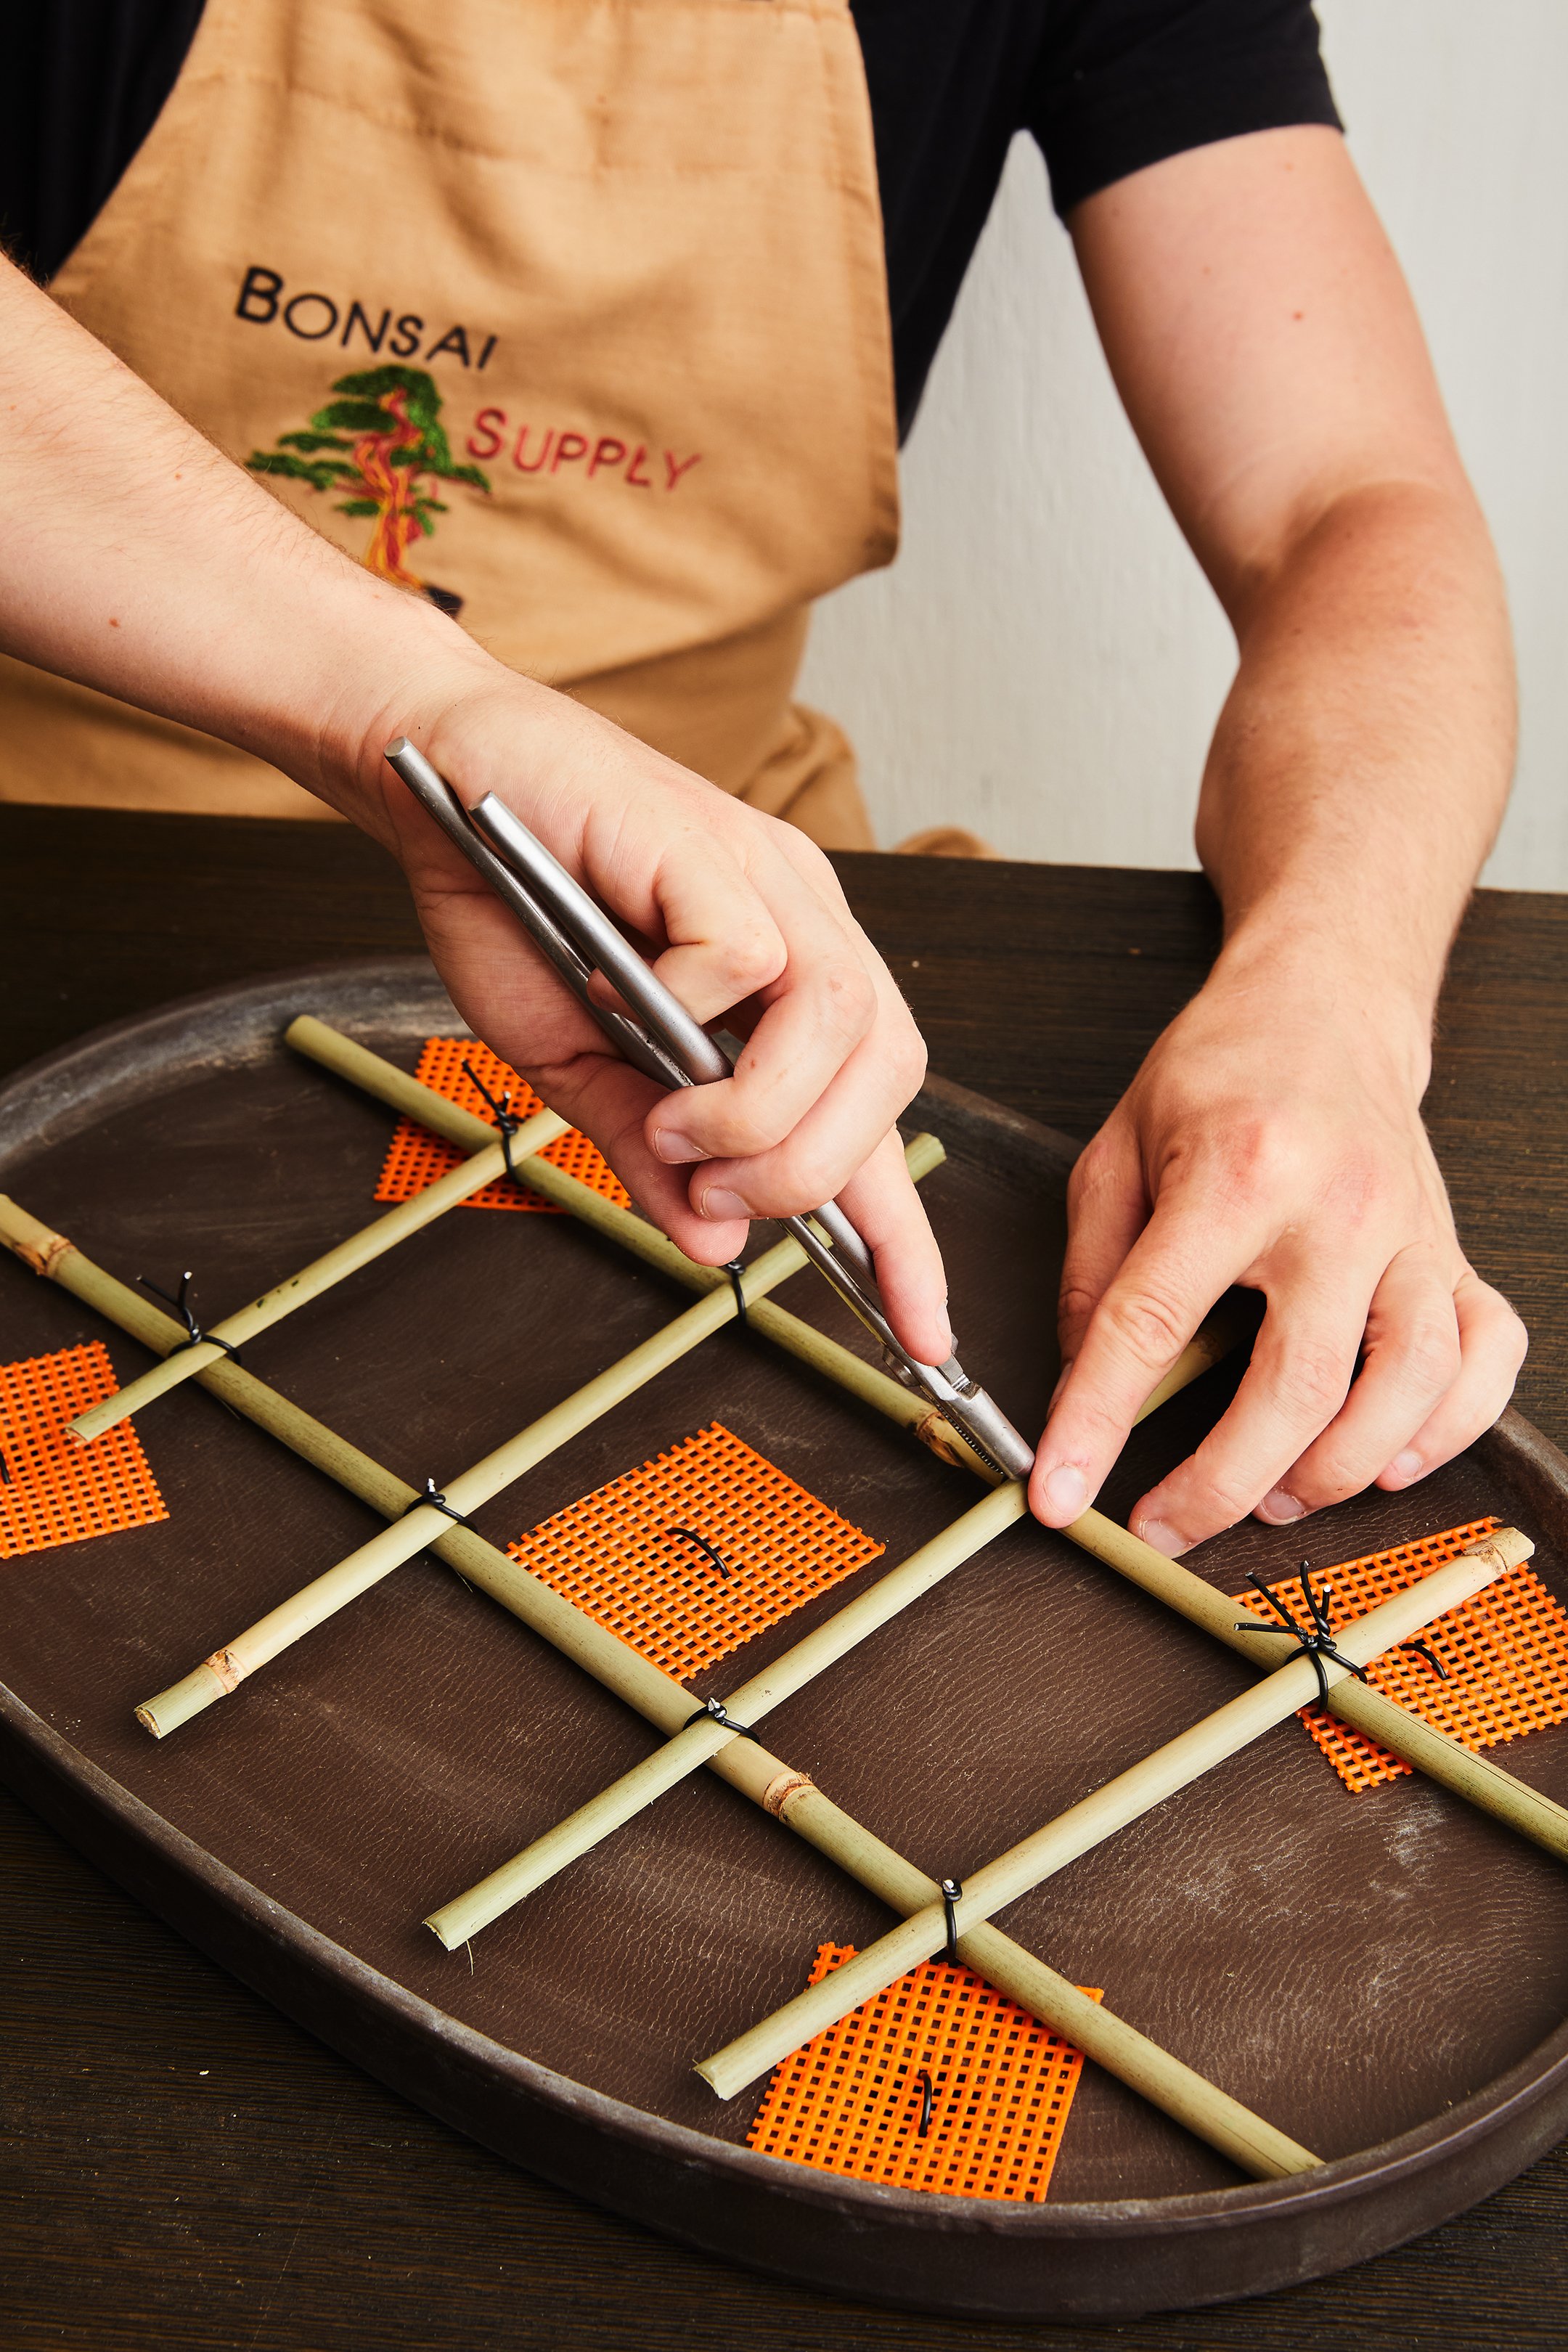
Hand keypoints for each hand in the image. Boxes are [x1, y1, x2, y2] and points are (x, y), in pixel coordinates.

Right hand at [341, 648, 950, 1361]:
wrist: (437, 781)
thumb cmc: (512, 908)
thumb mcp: (580, 1066)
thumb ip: (651, 1151)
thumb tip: (715, 1242)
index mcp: (788, 989)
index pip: (875, 1121)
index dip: (905, 1235)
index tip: (925, 1337)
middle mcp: (803, 931)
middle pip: (892, 1071)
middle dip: (811, 1170)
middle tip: (714, 1191)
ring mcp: (768, 881)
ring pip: (842, 1022)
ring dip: (760, 1112)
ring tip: (676, 1128)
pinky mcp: (711, 846)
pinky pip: (751, 957)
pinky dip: (694, 1013)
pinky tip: (627, 1009)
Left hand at [1028, 941, 1525, 1550]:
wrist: (1323, 1005)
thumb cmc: (1216, 1074)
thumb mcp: (1115, 1150)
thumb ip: (1093, 1271)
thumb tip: (1079, 1382)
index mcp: (1235, 1176)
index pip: (1152, 1323)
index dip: (1097, 1422)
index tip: (1060, 1493)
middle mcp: (1337, 1209)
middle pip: (1296, 1387)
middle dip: (1222, 1484)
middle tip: (1166, 1525)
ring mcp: (1411, 1234)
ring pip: (1406, 1388)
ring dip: (1337, 1471)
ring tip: (1274, 1498)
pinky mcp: (1453, 1253)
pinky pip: (1486, 1358)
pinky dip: (1449, 1427)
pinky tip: (1392, 1458)